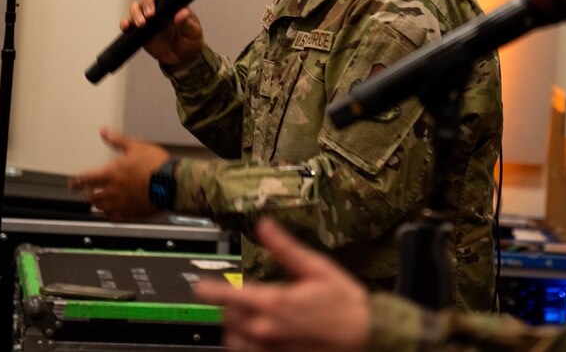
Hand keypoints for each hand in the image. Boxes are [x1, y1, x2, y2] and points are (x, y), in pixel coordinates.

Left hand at [68, 127, 170, 220]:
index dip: (76, 182)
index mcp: (110, 173)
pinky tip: (112, 211)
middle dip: (88, 193)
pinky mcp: (131, 212)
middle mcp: (112, 190)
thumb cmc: (156, 164)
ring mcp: (121, 203)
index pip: (84, 179)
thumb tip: (104, 131)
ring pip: (100, 208)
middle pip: (91, 196)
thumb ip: (118, 140)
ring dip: (98, 204)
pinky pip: (114, 217)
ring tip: (98, 202)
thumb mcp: (137, 146)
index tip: (73, 183)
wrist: (173, 182)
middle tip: (88, 192)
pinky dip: (110, 215)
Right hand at [120, 0, 204, 67]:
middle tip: (151, 14)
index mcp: (174, 3)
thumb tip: (183, 13)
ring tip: (142, 24)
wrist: (180, 58)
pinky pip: (128, 22)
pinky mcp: (139, 29)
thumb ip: (188, 23)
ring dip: (136, 12)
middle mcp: (160, 6)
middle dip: (147, 0)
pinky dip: (125, 22)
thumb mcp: (193, 33)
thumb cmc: (190, 42)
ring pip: (136, 5)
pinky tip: (127, 26)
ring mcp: (148, 16)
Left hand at [194, 219, 369, 351]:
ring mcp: (271, 349)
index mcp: (274, 302)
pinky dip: (245, 345)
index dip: (210, 291)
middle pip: (228, 319)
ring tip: (242, 317)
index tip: (199, 287)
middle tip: (235, 296)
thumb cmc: (344, 301)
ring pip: (234, 341)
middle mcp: (266, 329)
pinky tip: (255, 336)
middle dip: (228, 306)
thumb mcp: (317, 267)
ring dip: (233, 328)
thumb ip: (285, 248)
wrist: (366, 336)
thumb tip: (264, 226)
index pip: (229, 296)